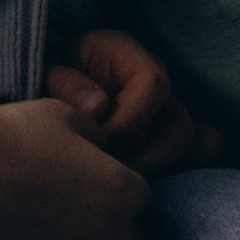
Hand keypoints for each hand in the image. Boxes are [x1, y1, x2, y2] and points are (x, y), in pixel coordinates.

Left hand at [45, 27, 221, 176]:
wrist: (49, 85)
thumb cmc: (49, 75)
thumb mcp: (46, 68)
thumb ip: (66, 83)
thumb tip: (99, 108)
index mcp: (128, 56)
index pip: (154, 82)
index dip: (129, 118)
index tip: (97, 138)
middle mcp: (155, 84)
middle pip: (179, 127)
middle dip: (143, 156)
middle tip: (104, 169)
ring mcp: (165, 113)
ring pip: (186, 149)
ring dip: (152, 170)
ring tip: (112, 179)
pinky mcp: (164, 139)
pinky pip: (194, 156)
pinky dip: (175, 171)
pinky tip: (140, 183)